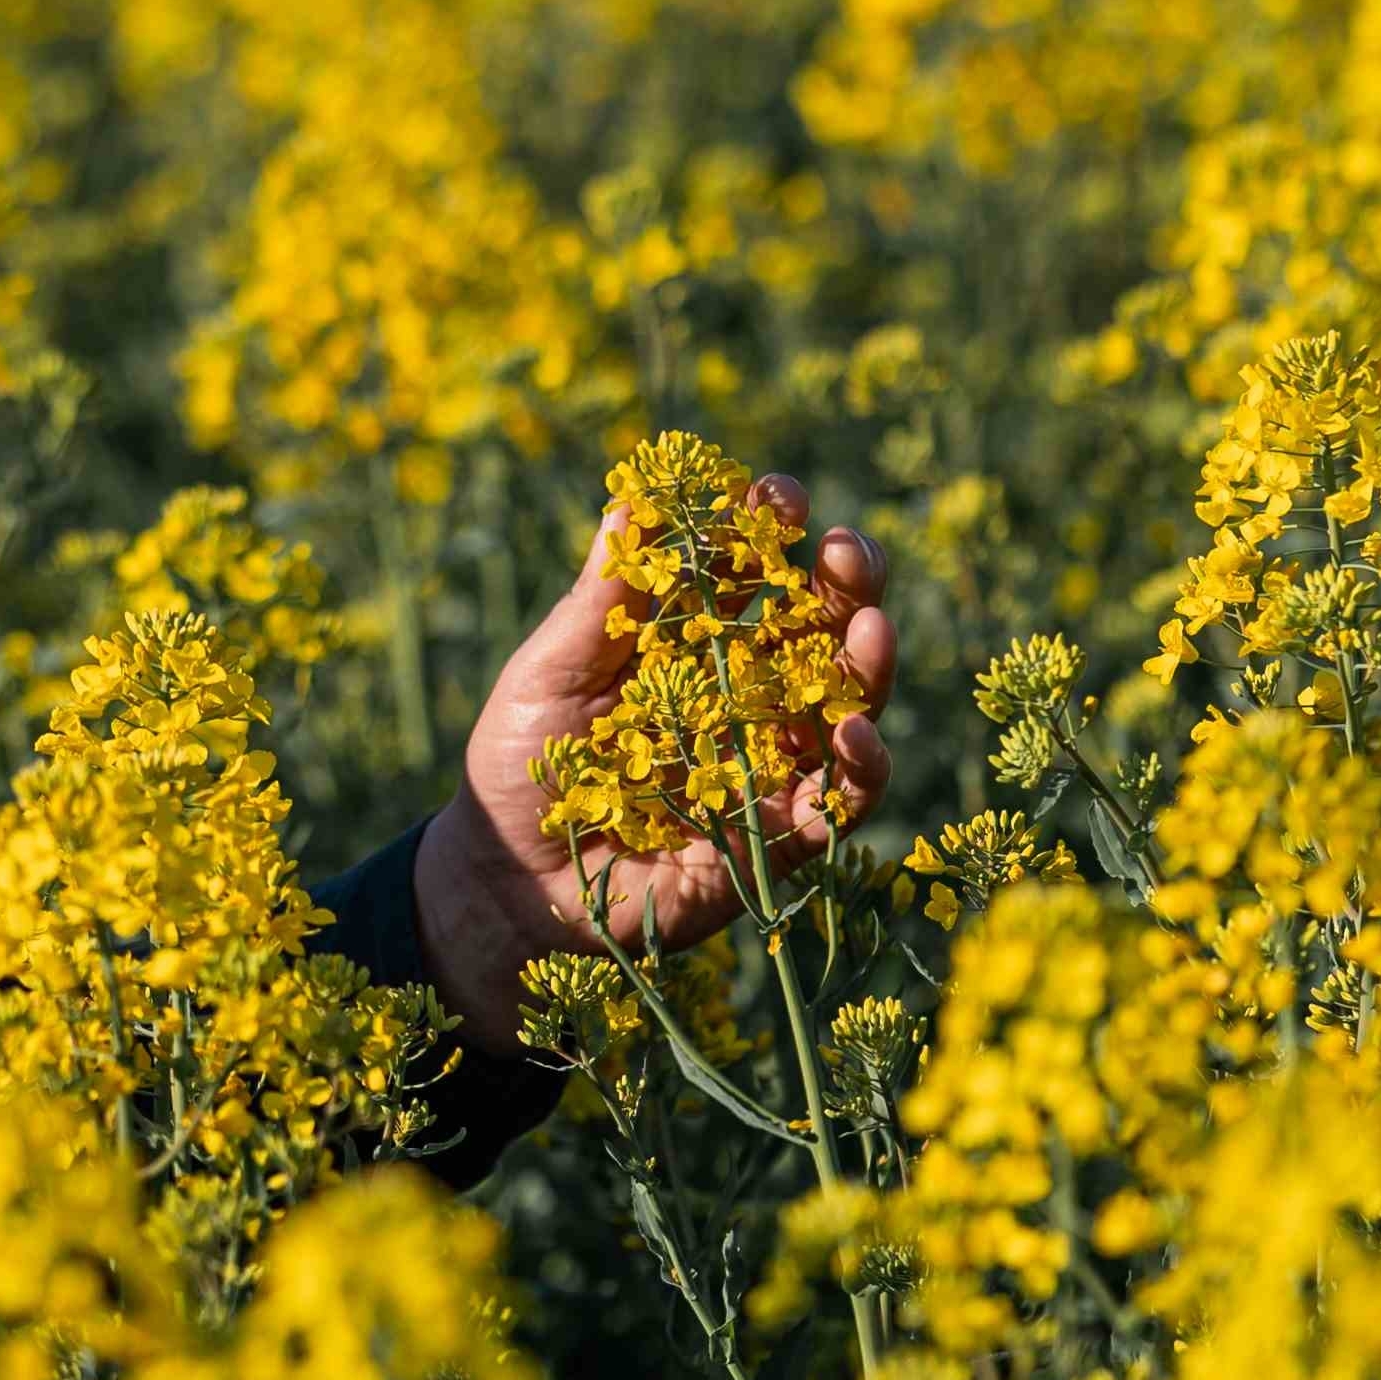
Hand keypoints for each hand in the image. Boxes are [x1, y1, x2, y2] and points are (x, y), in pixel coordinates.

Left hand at [412, 483, 891, 1047]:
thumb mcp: (548, 675)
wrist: (509, 883)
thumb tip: (627, 500)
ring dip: (870, 664)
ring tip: (872, 631)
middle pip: (820, 623)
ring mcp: (770, 762)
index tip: (775, 496)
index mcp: (694, 636)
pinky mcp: (778, 837)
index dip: (770, 526)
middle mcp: (746, 691)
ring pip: (848, 703)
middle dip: (846, 580)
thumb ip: (597, 603)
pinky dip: (861, 771)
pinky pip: (840, 803)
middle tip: (847, 551)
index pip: (749, 566)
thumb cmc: (522, 766)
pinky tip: (855, 737)